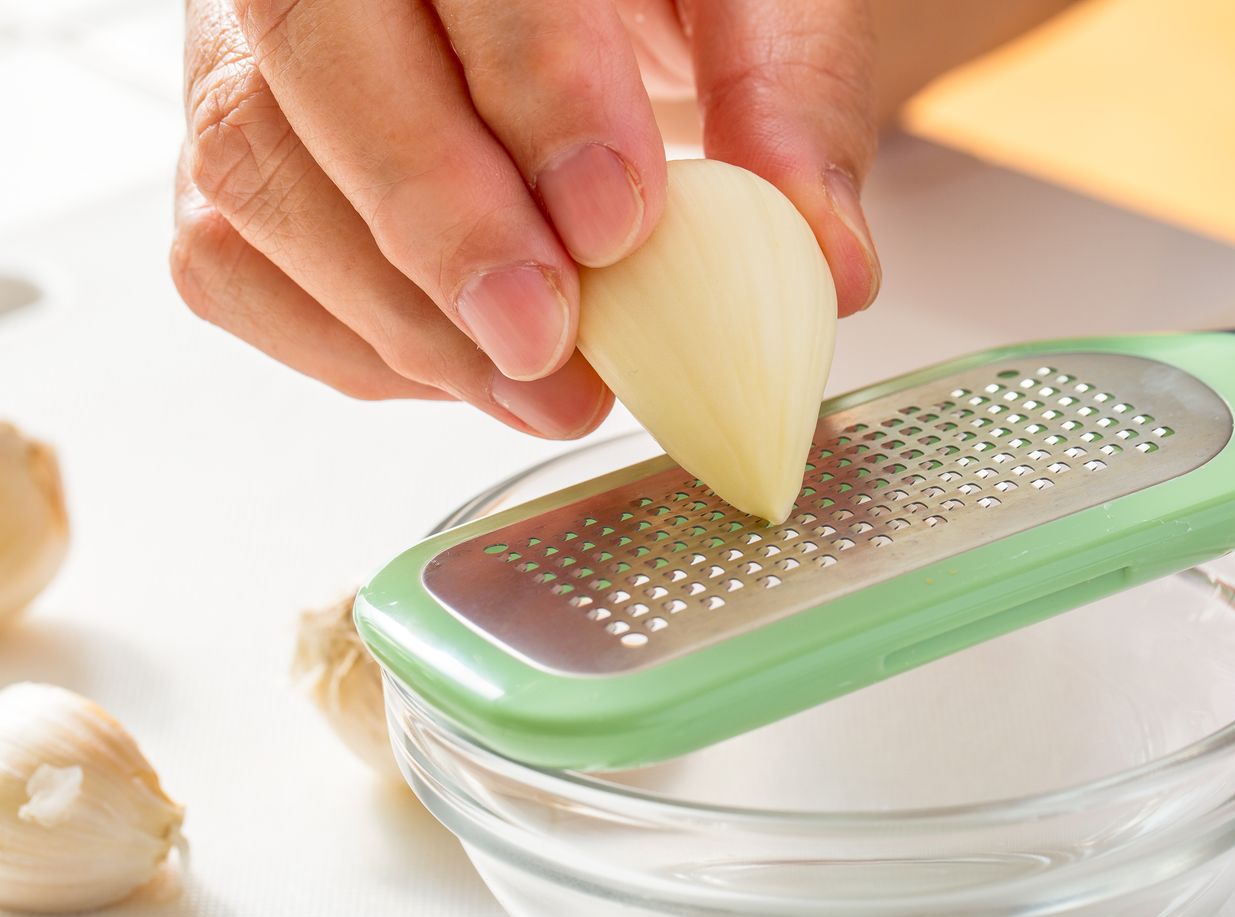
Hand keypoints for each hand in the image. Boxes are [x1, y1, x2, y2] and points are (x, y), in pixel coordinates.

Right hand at [171, 0, 882, 436]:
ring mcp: (250, 51)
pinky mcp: (239, 150)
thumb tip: (828, 259)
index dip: (535, 91)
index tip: (617, 219)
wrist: (586, 17)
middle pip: (315, 57)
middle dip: (440, 221)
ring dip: (403, 316)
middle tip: (549, 339)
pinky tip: (465, 369)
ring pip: (253, 175)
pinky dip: (349, 342)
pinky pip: (232, 262)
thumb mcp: (758, 6)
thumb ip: (791, 103)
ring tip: (544, 387)